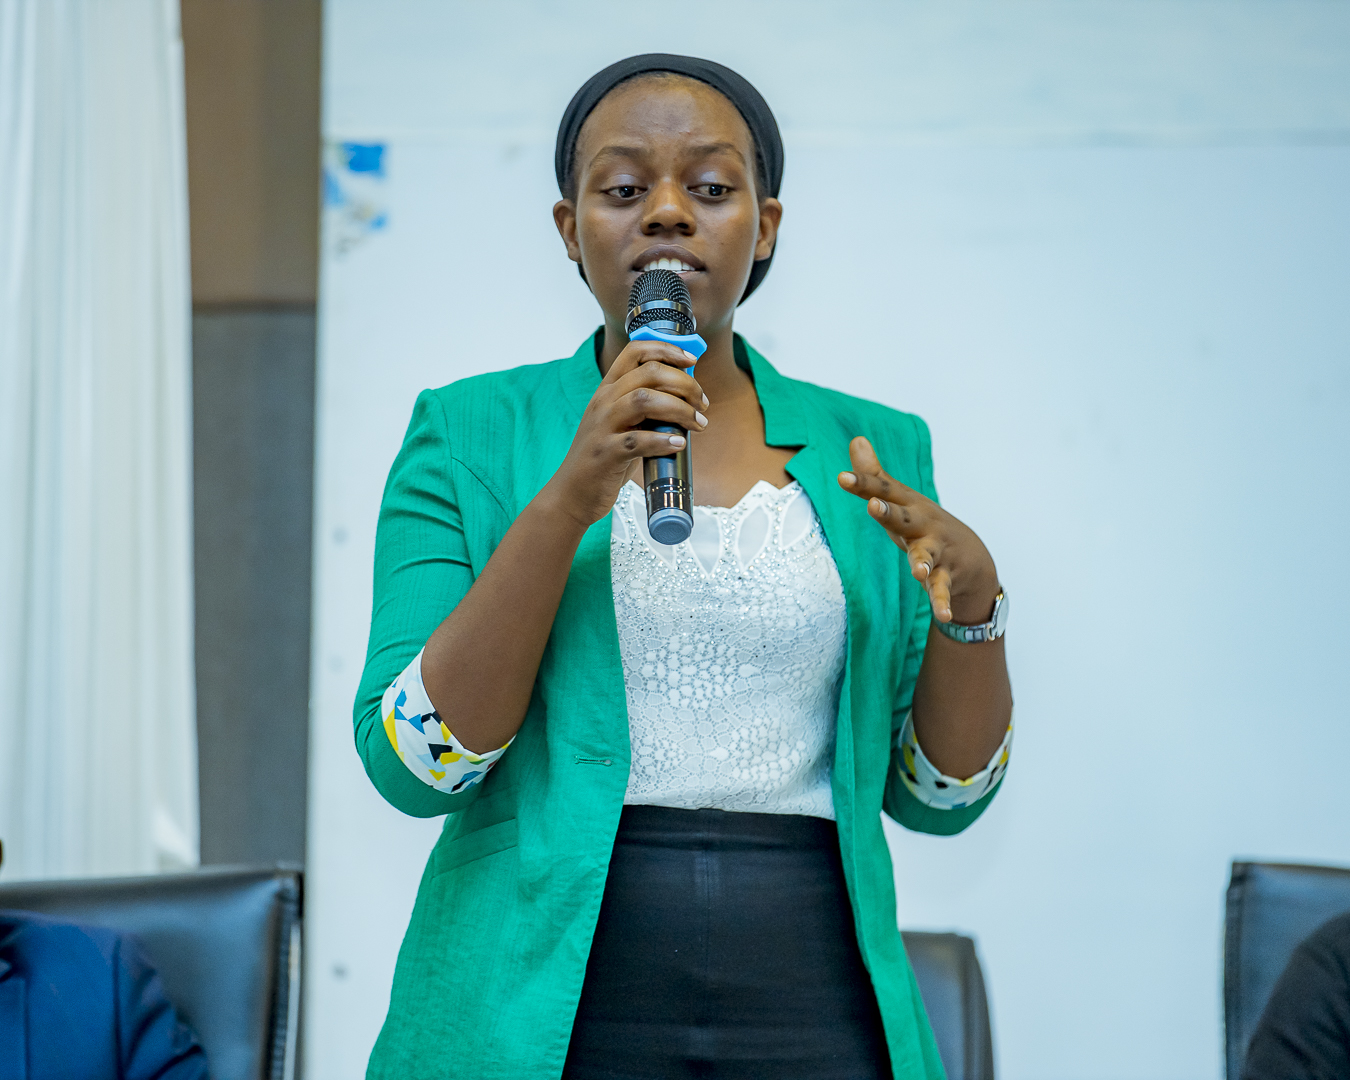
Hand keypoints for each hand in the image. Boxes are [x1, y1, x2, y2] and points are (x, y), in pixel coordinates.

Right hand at [545, 339, 708, 527]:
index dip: (667, 350)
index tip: (691, 362)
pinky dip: (663, 440)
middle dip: (685, 384)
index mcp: (608, 389)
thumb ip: (646, 407)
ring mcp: (603, 427)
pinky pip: (637, 441)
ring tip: (698, 424)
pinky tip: (678, 444)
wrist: (573, 492)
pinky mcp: (606, 454)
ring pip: (644, 400)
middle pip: (649, 373)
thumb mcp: (621, 423)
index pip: (635, 352)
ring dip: (679, 409)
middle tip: (702, 404)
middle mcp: (604, 401)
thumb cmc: (605, 457)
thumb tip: (687, 398)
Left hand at [838, 436, 998, 624]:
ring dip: (922, 563)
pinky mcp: (946, 576)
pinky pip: (942, 590)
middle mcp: (923, 525)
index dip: (863, 483)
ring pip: (927, 557)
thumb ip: (875, 475)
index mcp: (909, 506)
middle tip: (874, 505)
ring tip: (917, 572)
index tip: (842, 477)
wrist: (973, 559)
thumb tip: (855, 439)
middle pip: (903, 517)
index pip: (883, 491)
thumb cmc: (923, 526)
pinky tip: (941, 615)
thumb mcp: (900, 501)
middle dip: (889, 512)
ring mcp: (938, 550)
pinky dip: (941, 602)